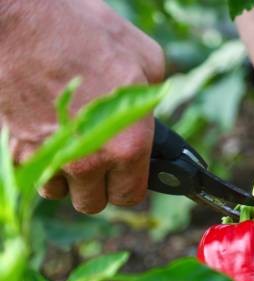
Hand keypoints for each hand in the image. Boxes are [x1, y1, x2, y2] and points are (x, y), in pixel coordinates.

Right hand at [1, 0, 164, 213]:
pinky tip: (46, 133)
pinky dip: (40, 160)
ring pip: (59, 191)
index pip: (131, 195)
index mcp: (127, 145)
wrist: (23, 22)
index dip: (129, 184)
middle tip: (99, 157)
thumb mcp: (146, 59)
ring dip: (66, 175)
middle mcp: (89, 161)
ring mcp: (50, 158)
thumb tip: (153, 111)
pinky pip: (33, 172)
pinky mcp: (17, 150)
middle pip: (93, 201)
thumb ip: (154, 98)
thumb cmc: (85, 35)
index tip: (127, 173)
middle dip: (98, 184)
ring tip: (71, 142)